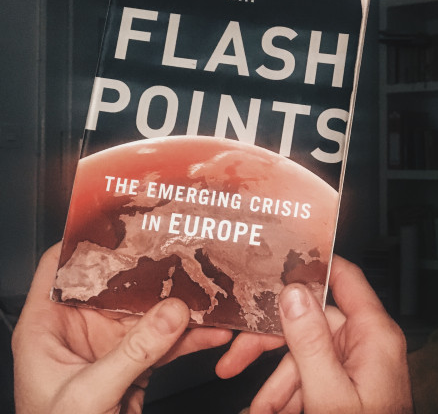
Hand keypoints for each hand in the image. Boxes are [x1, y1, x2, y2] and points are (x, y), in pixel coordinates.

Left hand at [12, 243, 232, 413]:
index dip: (87, 241)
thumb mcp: (90, 392)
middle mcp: (78, 330)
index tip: (124, 221)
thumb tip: (173, 313)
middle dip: (152, 269)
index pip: (60, 267)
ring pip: (148, 314)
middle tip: (183, 248)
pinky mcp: (133, 368)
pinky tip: (213, 332)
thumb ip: (134, 352)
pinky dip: (190, 339)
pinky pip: (165, 344)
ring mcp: (108, 348)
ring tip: (210, 294)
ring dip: (181, 307)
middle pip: (116, 285)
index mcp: (47, 326)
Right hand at [216, 256, 412, 413]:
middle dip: (271, 348)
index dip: (313, 265)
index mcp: (374, 335)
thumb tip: (294, 293)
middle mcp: (367, 344)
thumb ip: (310, 342)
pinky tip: (269, 411)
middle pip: (311, 323)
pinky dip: (288, 396)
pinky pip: (311, 378)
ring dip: (275, 385)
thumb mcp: (328, 393)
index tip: (277, 259)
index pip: (345, 278)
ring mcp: (357, 365)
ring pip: (304, 356)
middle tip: (234, 361)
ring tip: (258, 411)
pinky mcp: (348, 385)